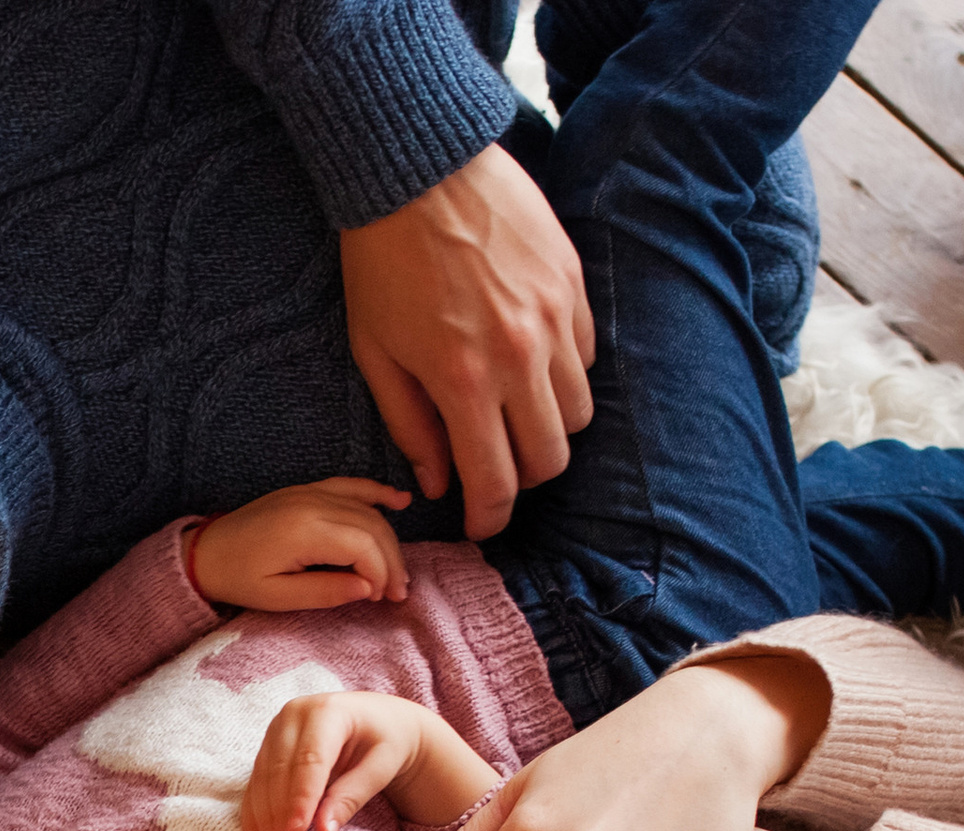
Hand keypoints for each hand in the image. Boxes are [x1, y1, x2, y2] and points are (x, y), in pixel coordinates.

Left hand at [190, 480, 411, 611]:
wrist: (205, 552)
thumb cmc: (237, 579)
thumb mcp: (277, 598)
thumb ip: (325, 593)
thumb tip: (368, 588)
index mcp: (304, 531)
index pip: (363, 547)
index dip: (382, 574)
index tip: (385, 599)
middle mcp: (312, 504)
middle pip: (373, 527)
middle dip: (391, 561)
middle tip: (397, 593)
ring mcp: (311, 492)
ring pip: (367, 509)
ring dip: (388, 538)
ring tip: (396, 572)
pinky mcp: (308, 490)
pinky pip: (351, 485)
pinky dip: (378, 493)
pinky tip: (401, 502)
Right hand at [243, 692, 457, 830]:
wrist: (378, 720)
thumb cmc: (386, 740)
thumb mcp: (380, 767)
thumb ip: (351, 797)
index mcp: (328, 711)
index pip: (309, 760)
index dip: (300, 798)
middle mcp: (295, 714)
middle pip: (280, 769)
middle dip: (279, 811)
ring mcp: (278, 727)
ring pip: (263, 776)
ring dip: (264, 815)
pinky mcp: (269, 743)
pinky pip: (257, 779)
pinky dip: (255, 809)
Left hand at [339, 144, 594, 539]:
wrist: (418, 171)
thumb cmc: (381, 266)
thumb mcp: (377, 356)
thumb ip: (411, 427)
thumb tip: (437, 481)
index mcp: (464, 384)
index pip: (497, 482)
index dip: (490, 517)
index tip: (480, 525)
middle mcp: (521, 357)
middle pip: (550, 458)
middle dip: (523, 479)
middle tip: (494, 472)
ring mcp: (554, 318)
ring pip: (578, 412)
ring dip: (547, 430)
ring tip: (512, 420)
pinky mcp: (572, 284)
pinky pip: (586, 356)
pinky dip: (563, 377)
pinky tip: (528, 367)